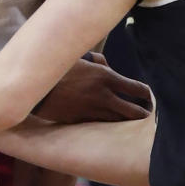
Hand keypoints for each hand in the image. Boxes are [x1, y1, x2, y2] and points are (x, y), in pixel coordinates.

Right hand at [36, 52, 150, 122]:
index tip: (149, 98)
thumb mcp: (80, 57)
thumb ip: (98, 61)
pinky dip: (109, 127)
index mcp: (106, 77)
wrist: (34, 87)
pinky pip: (102, 127)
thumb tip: (107, 66)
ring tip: (134, 124)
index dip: (148, 96)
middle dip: (144, 115)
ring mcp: (92, 111)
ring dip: (128, 124)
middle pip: (134, 111)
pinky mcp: (81, 122)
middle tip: (148, 116)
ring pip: (119, 123)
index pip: (138, 89)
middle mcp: (104, 96)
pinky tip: (113, 128)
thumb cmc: (58, 67)